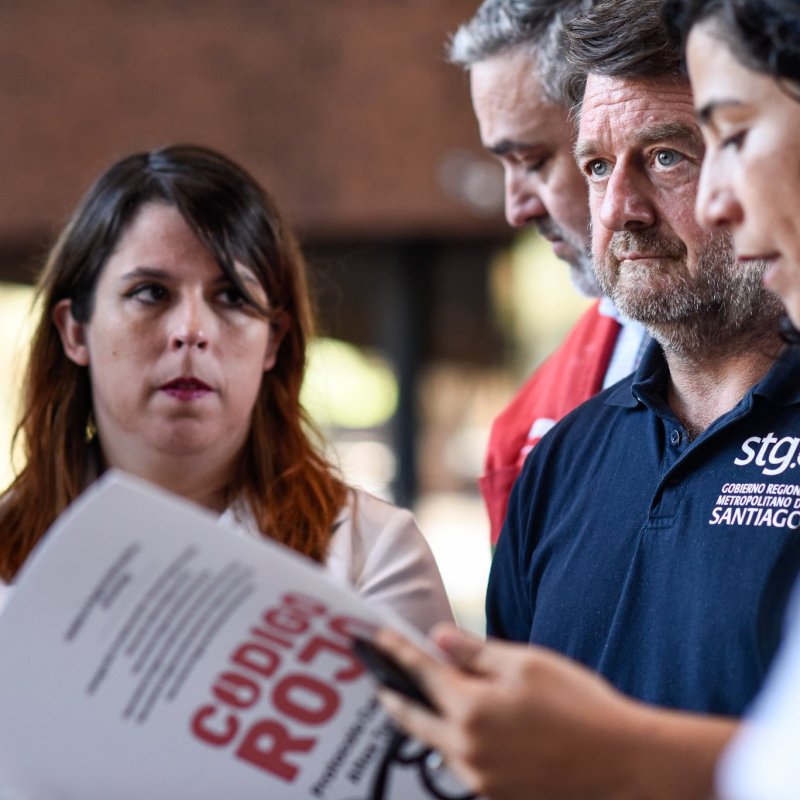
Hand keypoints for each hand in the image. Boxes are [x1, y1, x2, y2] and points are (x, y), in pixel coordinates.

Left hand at [374, 624, 734, 799]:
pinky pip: (463, 765)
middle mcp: (467, 749)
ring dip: (429, 720)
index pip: (420, 673)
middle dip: (394, 695)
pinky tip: (468, 727)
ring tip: (422, 698)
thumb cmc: (579, 704)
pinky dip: (455, 742)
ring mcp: (481, 780)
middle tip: (379, 680)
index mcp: (471, 709)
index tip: (376, 638)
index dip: (396, 652)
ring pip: (439, 743)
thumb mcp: (526, 663)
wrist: (624, 762)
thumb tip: (437, 637)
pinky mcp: (497, 797)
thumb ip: (474, 651)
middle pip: (414, 718)